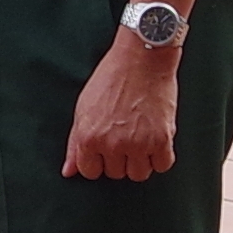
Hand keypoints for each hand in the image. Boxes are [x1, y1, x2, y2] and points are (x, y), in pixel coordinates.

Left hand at [63, 33, 182, 180]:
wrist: (142, 58)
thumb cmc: (112, 78)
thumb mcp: (84, 108)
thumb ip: (75, 143)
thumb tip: (69, 171)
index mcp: (89, 137)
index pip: (90, 172)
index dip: (98, 160)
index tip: (106, 149)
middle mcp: (112, 144)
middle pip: (116, 173)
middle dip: (119, 158)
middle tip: (125, 136)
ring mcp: (138, 144)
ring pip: (139, 174)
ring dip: (140, 160)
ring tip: (141, 138)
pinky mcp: (162, 139)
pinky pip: (162, 165)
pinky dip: (161, 157)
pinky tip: (156, 140)